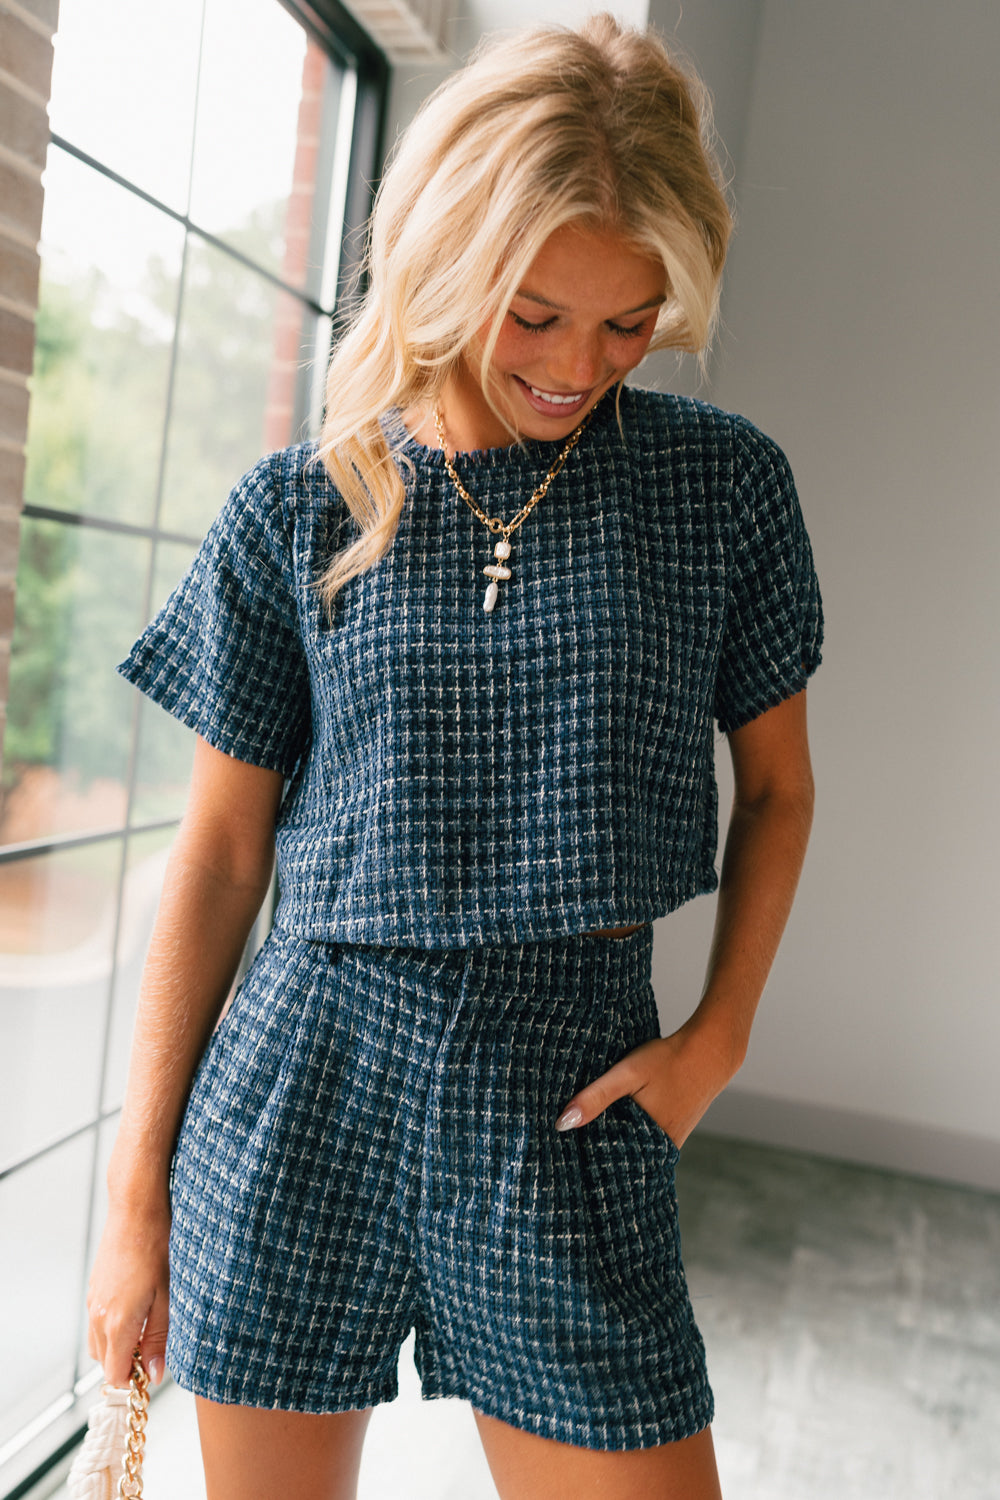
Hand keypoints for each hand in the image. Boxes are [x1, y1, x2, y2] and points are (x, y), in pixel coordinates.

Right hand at [87, 1198, 170, 1389]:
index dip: (134, 1380)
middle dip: (127, 1365)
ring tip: (147, 1330)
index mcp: (117, 1323)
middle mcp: (98, 1316)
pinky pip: (97, 1323)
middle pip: (104, 1363)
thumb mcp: (168, 1297)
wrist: (136, 1212)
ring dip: (119, 1347)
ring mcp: (93, 1302)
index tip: (152, 1373)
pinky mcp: (94, 1290)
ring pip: (98, 1344)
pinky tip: (136, 1311)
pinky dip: (112, 1329)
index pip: (115, 1374)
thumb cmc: (156, 1249)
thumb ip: (160, 1338)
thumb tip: (154, 1374)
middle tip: (154, 1352)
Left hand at [554, 1021, 741, 1147]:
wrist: (710, 1052)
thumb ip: (596, 1097)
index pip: (605, 1162)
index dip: (583, 1157)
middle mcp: (658, 1148)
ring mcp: (669, 1142)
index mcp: (644, 1140)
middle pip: (619, 1158)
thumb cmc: (667, 1060)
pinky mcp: (674, 1132)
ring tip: (588, 1137)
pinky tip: (617, 1123)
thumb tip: (562, 1124)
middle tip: (570, 1149)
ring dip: (614, 1143)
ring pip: (633, 1150)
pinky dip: (631, 1134)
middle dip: (596, 1154)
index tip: (562, 1155)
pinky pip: (646, 1141)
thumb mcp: (627, 1074)